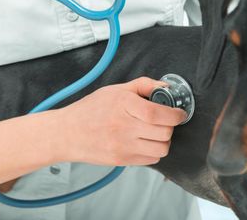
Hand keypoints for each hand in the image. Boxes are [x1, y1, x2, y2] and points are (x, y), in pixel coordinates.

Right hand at [57, 77, 186, 165]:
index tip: (179, 114)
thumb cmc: (90, 110)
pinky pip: (151, 160)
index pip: (158, 114)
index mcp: (123, 105)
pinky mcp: (122, 161)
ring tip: (154, 133)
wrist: (67, 133)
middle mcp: (124, 127)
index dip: (175, 115)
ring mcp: (123, 146)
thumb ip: (143, 85)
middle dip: (170, 126)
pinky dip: (153, 151)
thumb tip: (166, 86)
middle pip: (164, 133)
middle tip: (164, 121)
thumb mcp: (115, 90)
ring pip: (161, 149)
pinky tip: (144, 142)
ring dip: (163, 140)